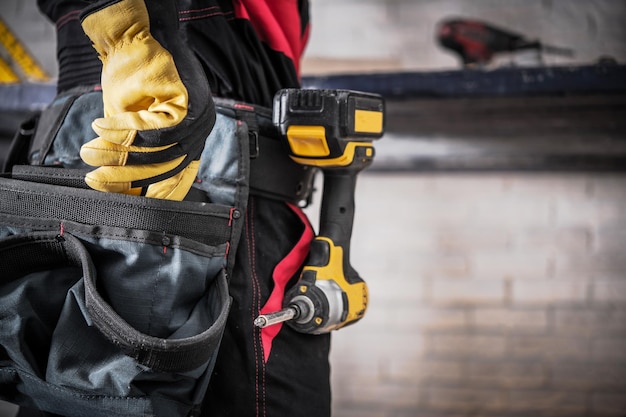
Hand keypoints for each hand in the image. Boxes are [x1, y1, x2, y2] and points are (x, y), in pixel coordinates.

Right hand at [80, 0, 213, 199]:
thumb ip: (132, 148)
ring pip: (159, 149)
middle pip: (166, 168)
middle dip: (126, 178)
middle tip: (94, 180)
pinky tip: (101, 129)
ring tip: (89, 152)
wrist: (148, 33)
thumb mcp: (135, 119)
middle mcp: (202, 131)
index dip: (159, 194)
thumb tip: (116, 184)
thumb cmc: (141, 76)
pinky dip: (125, 130)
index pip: (181, 176)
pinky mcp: (192, 100)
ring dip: (119, 154)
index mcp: (194, 139)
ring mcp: (200, 117)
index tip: (135, 205)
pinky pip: (157, 127)